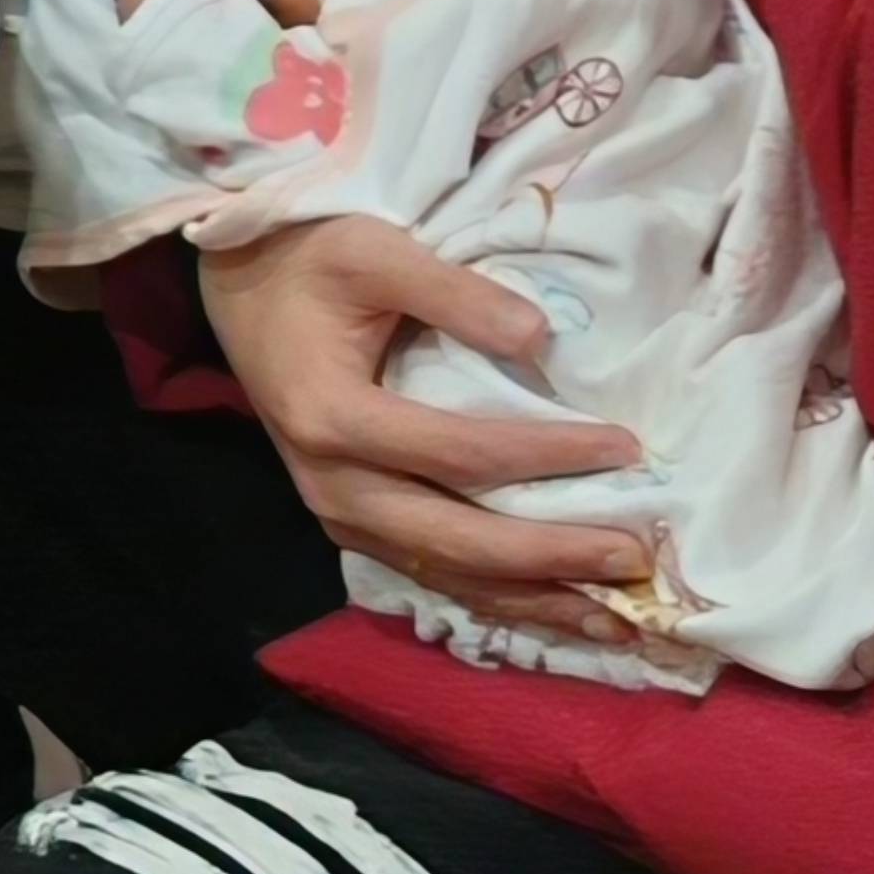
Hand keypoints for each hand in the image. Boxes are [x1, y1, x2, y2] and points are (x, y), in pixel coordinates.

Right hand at [194, 216, 656, 642]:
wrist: (240, 287)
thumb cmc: (309, 260)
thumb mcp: (375, 252)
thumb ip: (455, 294)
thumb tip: (541, 340)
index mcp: (333, 417)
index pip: (461, 454)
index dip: (548, 456)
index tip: (626, 447)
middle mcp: (332, 484)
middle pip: (457, 539)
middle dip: (552, 555)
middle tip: (634, 556)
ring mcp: (337, 513)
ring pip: (446, 574)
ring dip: (532, 599)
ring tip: (612, 621)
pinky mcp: (349, 523)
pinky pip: (429, 573)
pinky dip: (495, 598)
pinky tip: (551, 610)